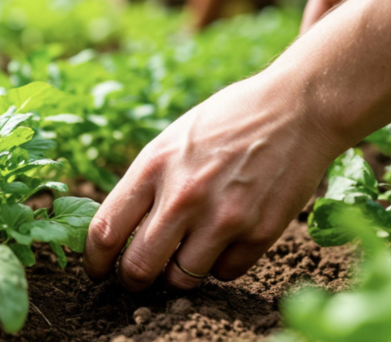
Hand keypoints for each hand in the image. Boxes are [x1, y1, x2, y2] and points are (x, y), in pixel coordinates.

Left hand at [83, 70, 342, 290]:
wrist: (296, 108)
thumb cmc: (227, 122)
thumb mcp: (171, 141)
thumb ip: (145, 184)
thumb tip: (117, 232)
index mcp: (153, 167)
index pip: (105, 231)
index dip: (94, 261)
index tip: (96, 271)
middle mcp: (183, 195)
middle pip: (138, 267)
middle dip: (132, 281)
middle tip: (137, 279)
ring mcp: (223, 217)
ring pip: (181, 279)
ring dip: (179, 274)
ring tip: (187, 253)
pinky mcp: (260, 232)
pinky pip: (225, 273)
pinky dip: (220, 265)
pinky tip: (226, 240)